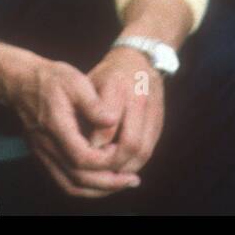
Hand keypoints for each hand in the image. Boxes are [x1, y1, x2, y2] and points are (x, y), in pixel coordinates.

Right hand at [1, 50, 143, 198]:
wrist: (21, 81)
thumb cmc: (50, 78)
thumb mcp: (74, 81)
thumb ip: (93, 103)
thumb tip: (113, 120)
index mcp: (55, 126)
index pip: (82, 157)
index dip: (106, 160)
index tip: (122, 151)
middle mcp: (46, 145)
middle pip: (79, 178)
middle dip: (109, 183)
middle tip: (132, 179)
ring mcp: (42, 153)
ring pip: (71, 185)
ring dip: (98, 190)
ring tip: (120, 184)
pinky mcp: (43, 156)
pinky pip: (64, 182)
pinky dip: (85, 187)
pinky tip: (101, 181)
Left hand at [85, 45, 165, 175]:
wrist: (139, 60)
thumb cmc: (106, 74)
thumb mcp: (89, 82)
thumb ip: (84, 109)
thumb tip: (75, 140)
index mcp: (116, 86)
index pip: (106, 126)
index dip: (94, 146)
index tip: (82, 154)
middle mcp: (137, 98)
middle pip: (129, 143)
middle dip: (112, 162)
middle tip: (96, 171)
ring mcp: (152, 111)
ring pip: (142, 151)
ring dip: (125, 168)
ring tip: (107, 175)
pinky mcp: (159, 122)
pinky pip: (149, 150)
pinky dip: (134, 163)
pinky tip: (120, 168)